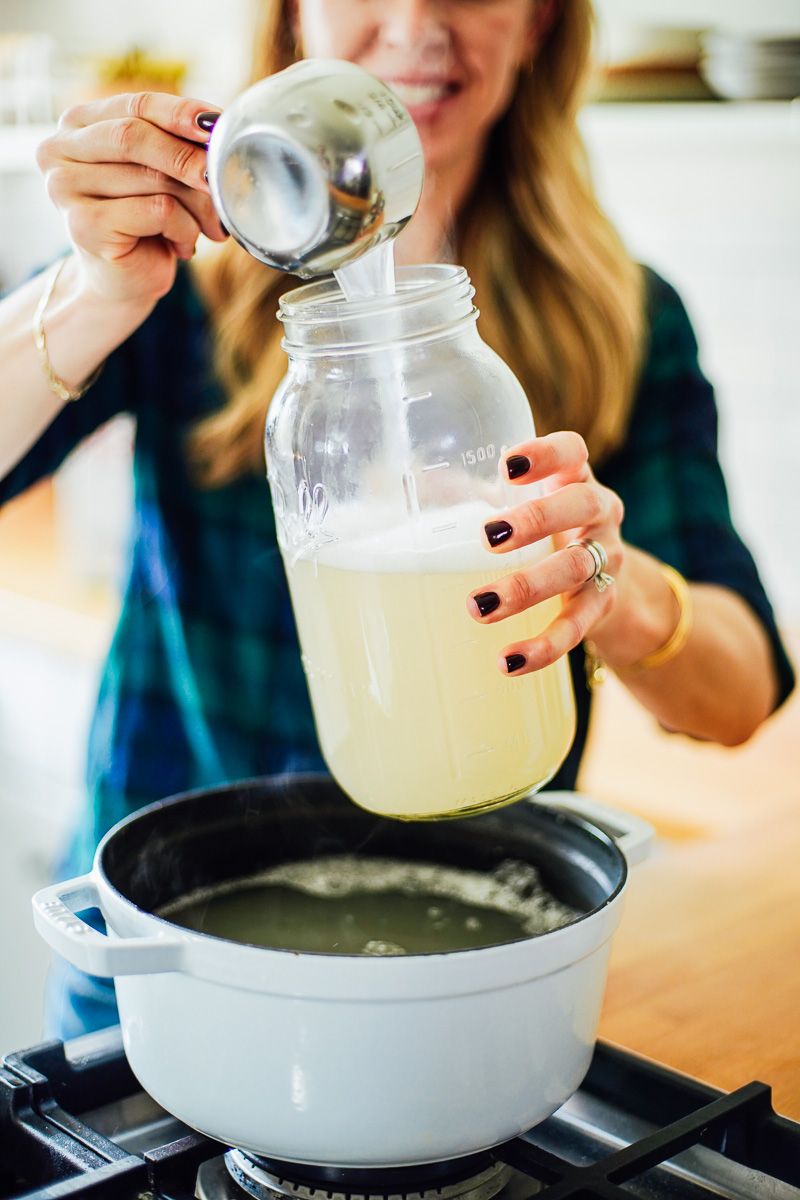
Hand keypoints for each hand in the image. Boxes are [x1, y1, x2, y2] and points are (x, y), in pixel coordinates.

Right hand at [36, 93, 228, 308]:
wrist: (123, 284)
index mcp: (77, 124)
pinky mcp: (84, 225)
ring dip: (196, 204)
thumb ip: (174, 145)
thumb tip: (217, 129)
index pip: (136, 105)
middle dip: (189, 156)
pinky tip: (185, 246)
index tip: (218, 124)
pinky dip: (184, 228)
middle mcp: (60, 150)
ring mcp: (65, 188)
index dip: (181, 112)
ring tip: (210, 227)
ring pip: (152, 177)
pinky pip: (156, 211)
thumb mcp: (159, 174)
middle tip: (222, 178)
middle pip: (136, 136)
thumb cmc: (145, 226)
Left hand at [466, 431, 623, 673]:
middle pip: (581, 505)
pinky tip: (508, 661)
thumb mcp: (519, 505)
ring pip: (576, 569)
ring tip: (480, 606)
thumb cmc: (544, 533)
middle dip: (536, 520)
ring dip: (528, 588)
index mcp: (574, 480)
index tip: (507, 465)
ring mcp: (606, 560)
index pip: (573, 452)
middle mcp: (599, 514)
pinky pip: (576, 628)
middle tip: (487, 537)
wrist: (610, 584)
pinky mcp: (602, 606)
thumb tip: (396, 486)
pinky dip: (543, 647)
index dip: (546, 454)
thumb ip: (470, 493)